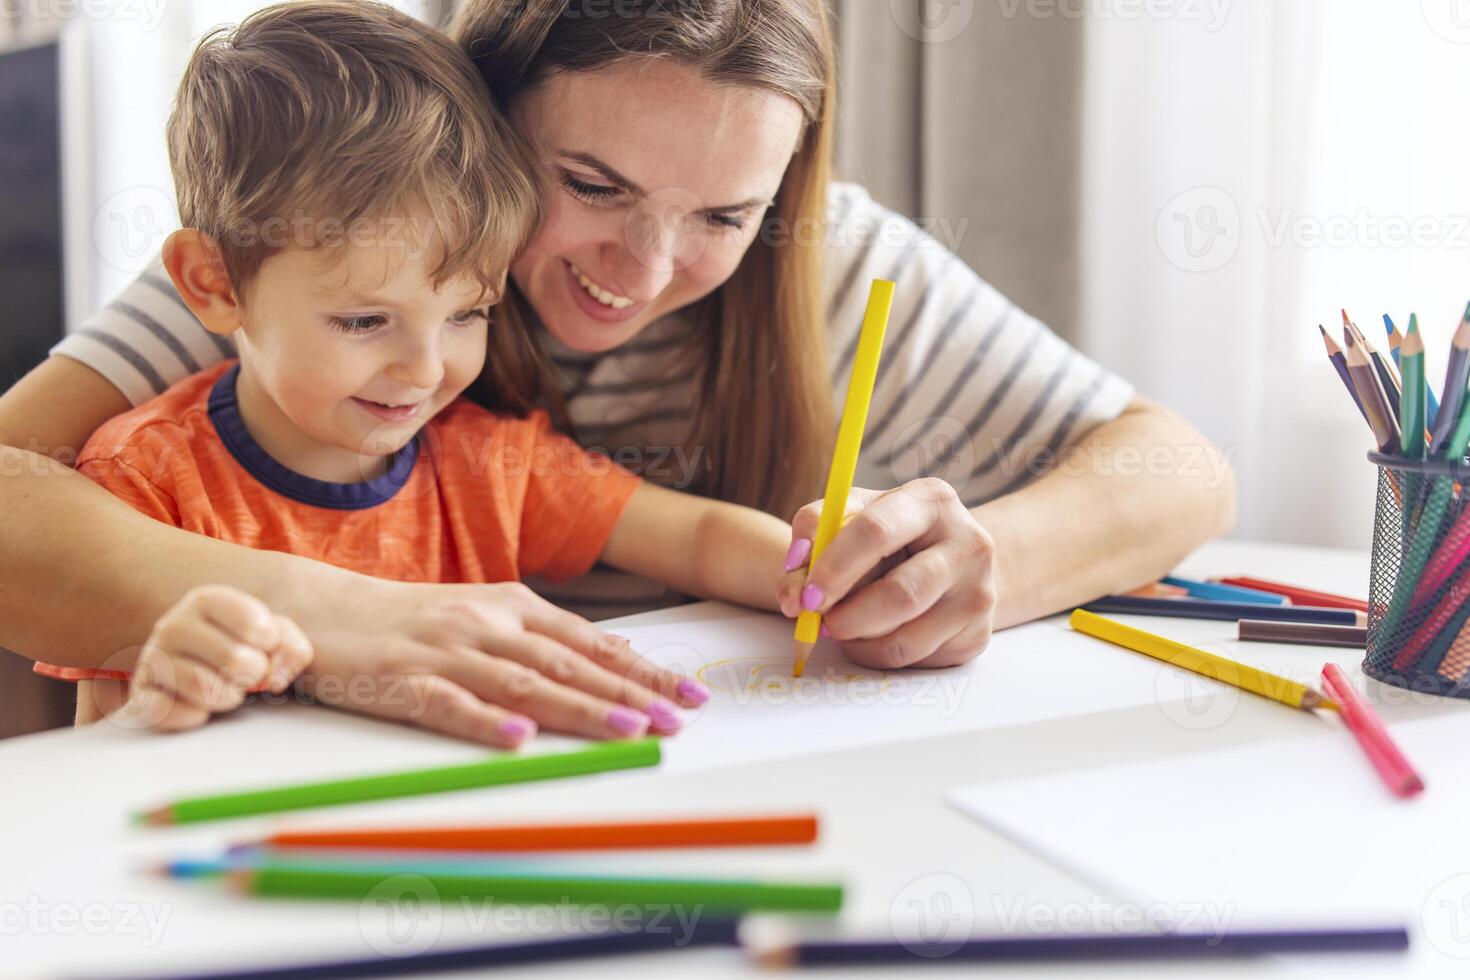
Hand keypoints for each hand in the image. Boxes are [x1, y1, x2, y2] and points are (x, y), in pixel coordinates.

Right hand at [116, 585, 312, 731]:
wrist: (195, 668)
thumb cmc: (241, 647)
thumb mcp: (273, 636)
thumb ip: (289, 647)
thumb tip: (275, 676)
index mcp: (207, 600)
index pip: (256, 625)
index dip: (271, 644)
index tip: (264, 645)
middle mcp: (174, 624)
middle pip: (237, 660)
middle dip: (254, 675)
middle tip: (247, 674)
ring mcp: (153, 658)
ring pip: (206, 689)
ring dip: (228, 698)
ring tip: (226, 689)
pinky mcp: (140, 693)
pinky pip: (167, 711)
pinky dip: (192, 716)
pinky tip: (198, 707)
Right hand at [292, 580, 708, 747]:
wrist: (328, 612)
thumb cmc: (415, 621)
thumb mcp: (487, 618)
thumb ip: (543, 641)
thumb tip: (611, 666)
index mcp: (514, 607)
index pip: (592, 643)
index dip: (643, 669)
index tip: (690, 693)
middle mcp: (489, 626)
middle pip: (570, 665)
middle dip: (630, 694)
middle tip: (679, 719)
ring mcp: (448, 653)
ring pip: (524, 684)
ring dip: (579, 708)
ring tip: (628, 729)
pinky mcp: (405, 682)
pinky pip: (450, 704)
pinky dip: (485, 721)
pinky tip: (518, 737)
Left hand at [777, 479, 995, 668]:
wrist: (955, 561)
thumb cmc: (891, 536)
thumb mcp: (853, 515)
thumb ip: (814, 536)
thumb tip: (792, 592)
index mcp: (930, 500)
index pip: (876, 531)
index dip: (834, 567)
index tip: (805, 596)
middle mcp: (968, 542)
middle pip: (900, 594)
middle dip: (848, 616)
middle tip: (818, 623)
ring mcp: (979, 591)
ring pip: (906, 638)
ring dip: (859, 641)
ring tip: (843, 627)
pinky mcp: (977, 634)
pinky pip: (914, 659)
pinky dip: (878, 654)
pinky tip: (872, 636)